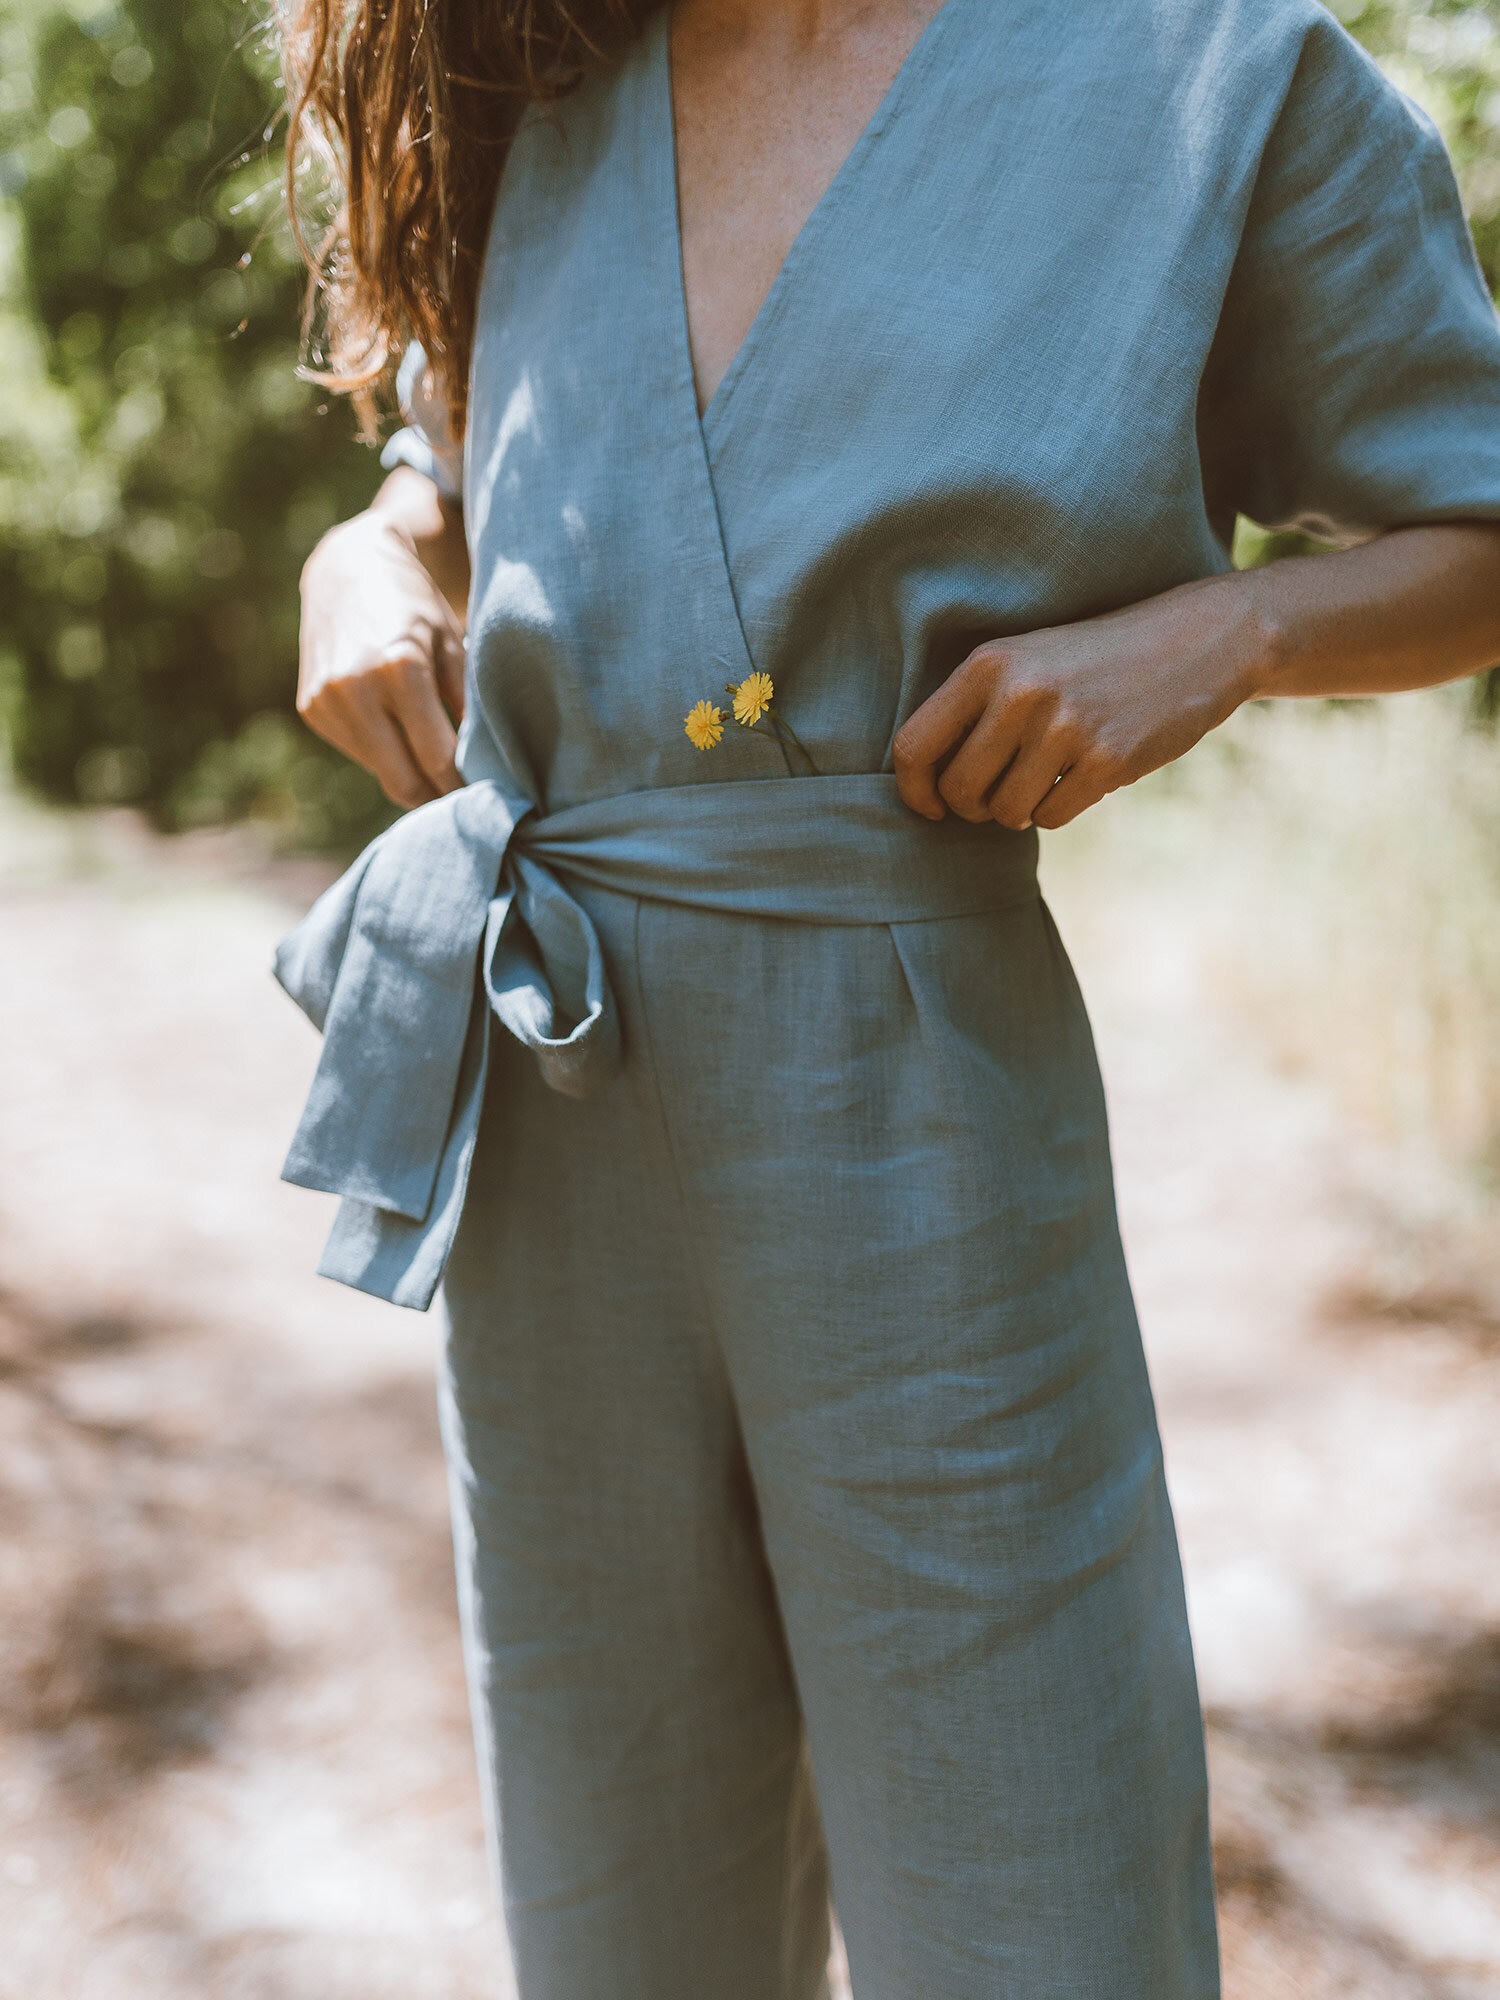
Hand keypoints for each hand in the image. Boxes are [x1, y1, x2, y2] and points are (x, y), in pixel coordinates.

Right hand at [297, 508, 467, 807]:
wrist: (348, 569)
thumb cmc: (416, 607)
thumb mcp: (454, 647)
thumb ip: (468, 707)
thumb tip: (486, 769)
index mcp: (399, 669)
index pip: (437, 759)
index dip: (464, 787)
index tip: (487, 800)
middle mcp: (354, 688)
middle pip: (404, 780)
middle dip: (438, 798)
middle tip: (467, 804)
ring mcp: (325, 701)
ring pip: (381, 773)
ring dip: (412, 780)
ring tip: (441, 774)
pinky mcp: (310, 709)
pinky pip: (360, 754)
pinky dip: (386, 756)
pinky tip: (402, 739)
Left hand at [893, 575, 1265, 829]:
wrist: (1198, 641)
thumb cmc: (1097, 660)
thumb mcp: (1028, 659)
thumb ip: (976, 708)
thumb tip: (927, 786)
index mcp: (988, 664)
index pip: (914, 746)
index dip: (915, 790)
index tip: (931, 806)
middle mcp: (1020, 693)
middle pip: (959, 791)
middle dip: (974, 807)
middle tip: (999, 794)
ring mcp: (1065, 727)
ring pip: (1005, 811)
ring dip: (1019, 810)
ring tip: (1045, 779)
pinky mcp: (1107, 760)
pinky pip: (1051, 816)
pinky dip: (1058, 809)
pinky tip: (1081, 777)